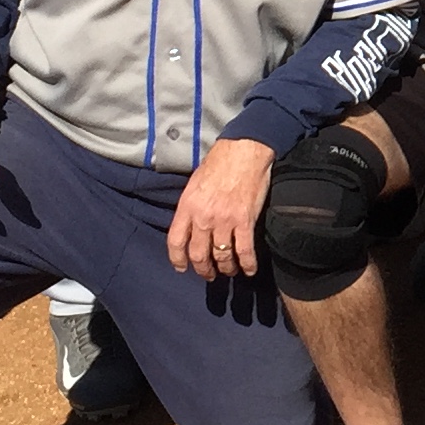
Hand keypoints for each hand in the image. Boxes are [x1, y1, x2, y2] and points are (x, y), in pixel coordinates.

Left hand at [168, 138, 274, 280]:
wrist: (244, 150)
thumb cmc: (219, 162)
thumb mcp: (194, 183)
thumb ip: (191, 206)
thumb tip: (191, 224)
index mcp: (187, 207)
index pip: (175, 241)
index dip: (178, 259)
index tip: (182, 268)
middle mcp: (203, 217)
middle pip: (198, 254)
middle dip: (203, 269)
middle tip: (209, 274)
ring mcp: (224, 220)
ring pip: (222, 256)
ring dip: (226, 268)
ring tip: (229, 271)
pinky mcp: (244, 221)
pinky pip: (244, 250)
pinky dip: (247, 264)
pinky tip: (249, 269)